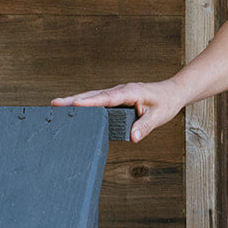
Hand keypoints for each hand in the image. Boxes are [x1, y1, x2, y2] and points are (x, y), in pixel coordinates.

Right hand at [49, 79, 182, 143]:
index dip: (91, 102)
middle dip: (73, 99)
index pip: (107, 98)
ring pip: (93, 96)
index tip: (75, 105)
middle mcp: (121, 90)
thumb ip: (145, 126)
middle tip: (54, 104)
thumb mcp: (159, 117)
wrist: (173, 92)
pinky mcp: (117, 97)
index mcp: (130, 93)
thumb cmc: (166, 103)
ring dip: (75, 100)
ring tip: (56, 106)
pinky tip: (73, 109)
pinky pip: (98, 99)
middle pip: (94, 95)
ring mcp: (117, 93)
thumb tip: (133, 138)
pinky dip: (85, 102)